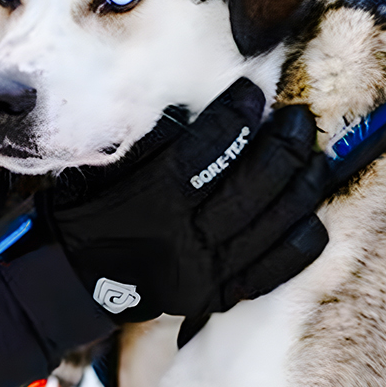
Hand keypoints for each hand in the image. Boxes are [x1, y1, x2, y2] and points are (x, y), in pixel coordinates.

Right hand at [0, 78, 330, 342]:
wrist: (72, 275)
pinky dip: (299, 241)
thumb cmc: (88, 209)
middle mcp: (184, 236)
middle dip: (283, 147)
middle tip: (297, 120)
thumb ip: (154, 138)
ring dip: (301, 188)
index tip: (251, 91)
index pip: (211, 148)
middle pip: (252, 186)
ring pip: (272, 225)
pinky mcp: (216, 295)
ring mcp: (204, 271)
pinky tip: (310, 214)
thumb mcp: (107, 164)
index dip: (237, 115)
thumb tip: (201, 106)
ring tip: (314, 159)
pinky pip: (273, 270)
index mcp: (153, 198)